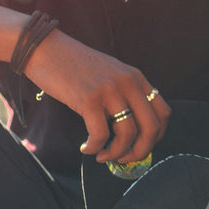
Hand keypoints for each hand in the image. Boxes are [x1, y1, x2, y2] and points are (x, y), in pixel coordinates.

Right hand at [22, 30, 170, 164]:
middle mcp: (129, 82)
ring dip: (116, 153)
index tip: (140, 147)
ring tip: (102, 155)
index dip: (156, 137)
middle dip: (140, 151)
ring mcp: (110, 90)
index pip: (163, 113)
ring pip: (128, 134)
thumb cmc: (74, 66)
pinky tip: (85, 148)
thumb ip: (123, 94)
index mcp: (136, 77)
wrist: (46, 49)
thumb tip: (131, 131)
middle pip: (151, 128)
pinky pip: (101, 134)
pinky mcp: (89, 99)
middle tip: (123, 160)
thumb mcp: (110, 74)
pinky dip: (95, 148)